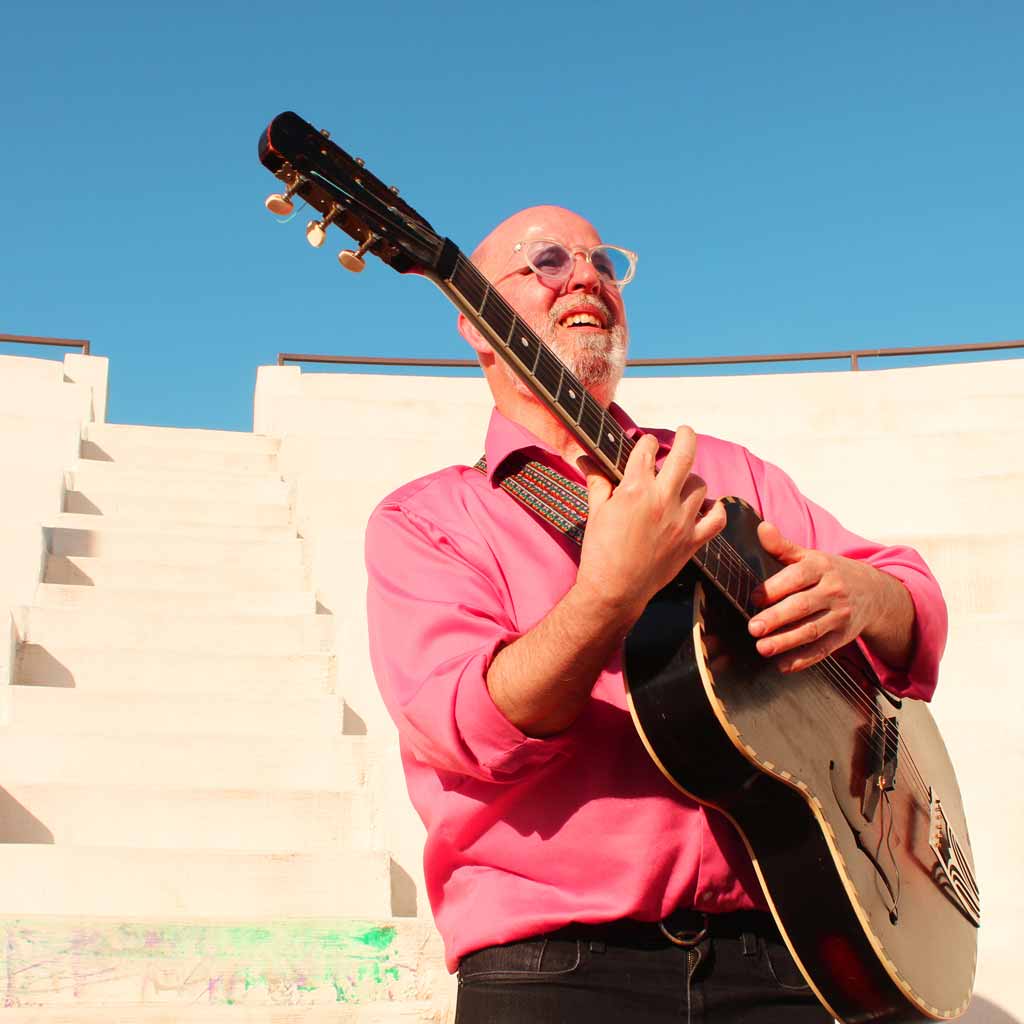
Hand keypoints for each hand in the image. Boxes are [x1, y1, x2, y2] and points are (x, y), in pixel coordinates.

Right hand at [575, 427, 725, 626]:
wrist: (614, 590)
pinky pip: (717, 519)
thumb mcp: (596, 513)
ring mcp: (681, 521)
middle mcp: (662, 500)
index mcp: (635, 489)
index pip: (647, 449)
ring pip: (700, 485)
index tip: (645, 445)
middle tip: (685, 431)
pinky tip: (706, 507)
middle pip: (684, 455)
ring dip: (691, 479)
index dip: (646, 443)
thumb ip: (597, 483)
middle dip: (686, 436)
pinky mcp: (691, 541)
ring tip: (682, 483)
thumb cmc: (600, 552)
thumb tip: (586, 461)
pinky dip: (716, 510)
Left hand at [747, 521, 911, 672]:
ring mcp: (840, 615)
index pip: (796, 577)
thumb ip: (782, 546)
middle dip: (777, 618)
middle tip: (753, 628)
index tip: (754, 598)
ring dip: (786, 642)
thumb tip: (762, 527)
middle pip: (802, 606)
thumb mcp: (810, 556)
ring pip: (811, 630)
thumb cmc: (831, 573)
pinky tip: (783, 665)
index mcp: (820, 567)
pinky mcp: (843, 636)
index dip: (774, 588)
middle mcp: (832, 591)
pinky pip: (823, 650)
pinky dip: (803, 659)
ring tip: (762, 648)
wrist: (874, 592)